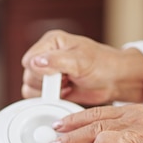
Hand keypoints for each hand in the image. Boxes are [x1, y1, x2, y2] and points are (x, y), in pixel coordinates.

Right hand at [21, 29, 142, 104]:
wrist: (114, 80)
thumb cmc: (103, 65)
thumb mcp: (81, 60)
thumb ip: (57, 61)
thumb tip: (35, 62)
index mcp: (51, 42)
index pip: (29, 60)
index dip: (41, 72)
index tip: (61, 75)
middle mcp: (46, 56)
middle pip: (28, 76)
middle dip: (47, 84)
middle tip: (67, 80)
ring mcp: (47, 72)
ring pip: (30, 88)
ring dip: (49, 93)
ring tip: (68, 85)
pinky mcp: (50, 87)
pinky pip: (37, 98)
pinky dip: (50, 100)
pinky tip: (66, 93)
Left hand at [50, 104, 142, 142]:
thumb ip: (125, 128)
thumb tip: (99, 136)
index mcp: (135, 112)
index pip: (97, 112)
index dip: (75, 119)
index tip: (59, 126)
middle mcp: (136, 121)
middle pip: (94, 125)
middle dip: (71, 136)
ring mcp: (141, 138)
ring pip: (102, 141)